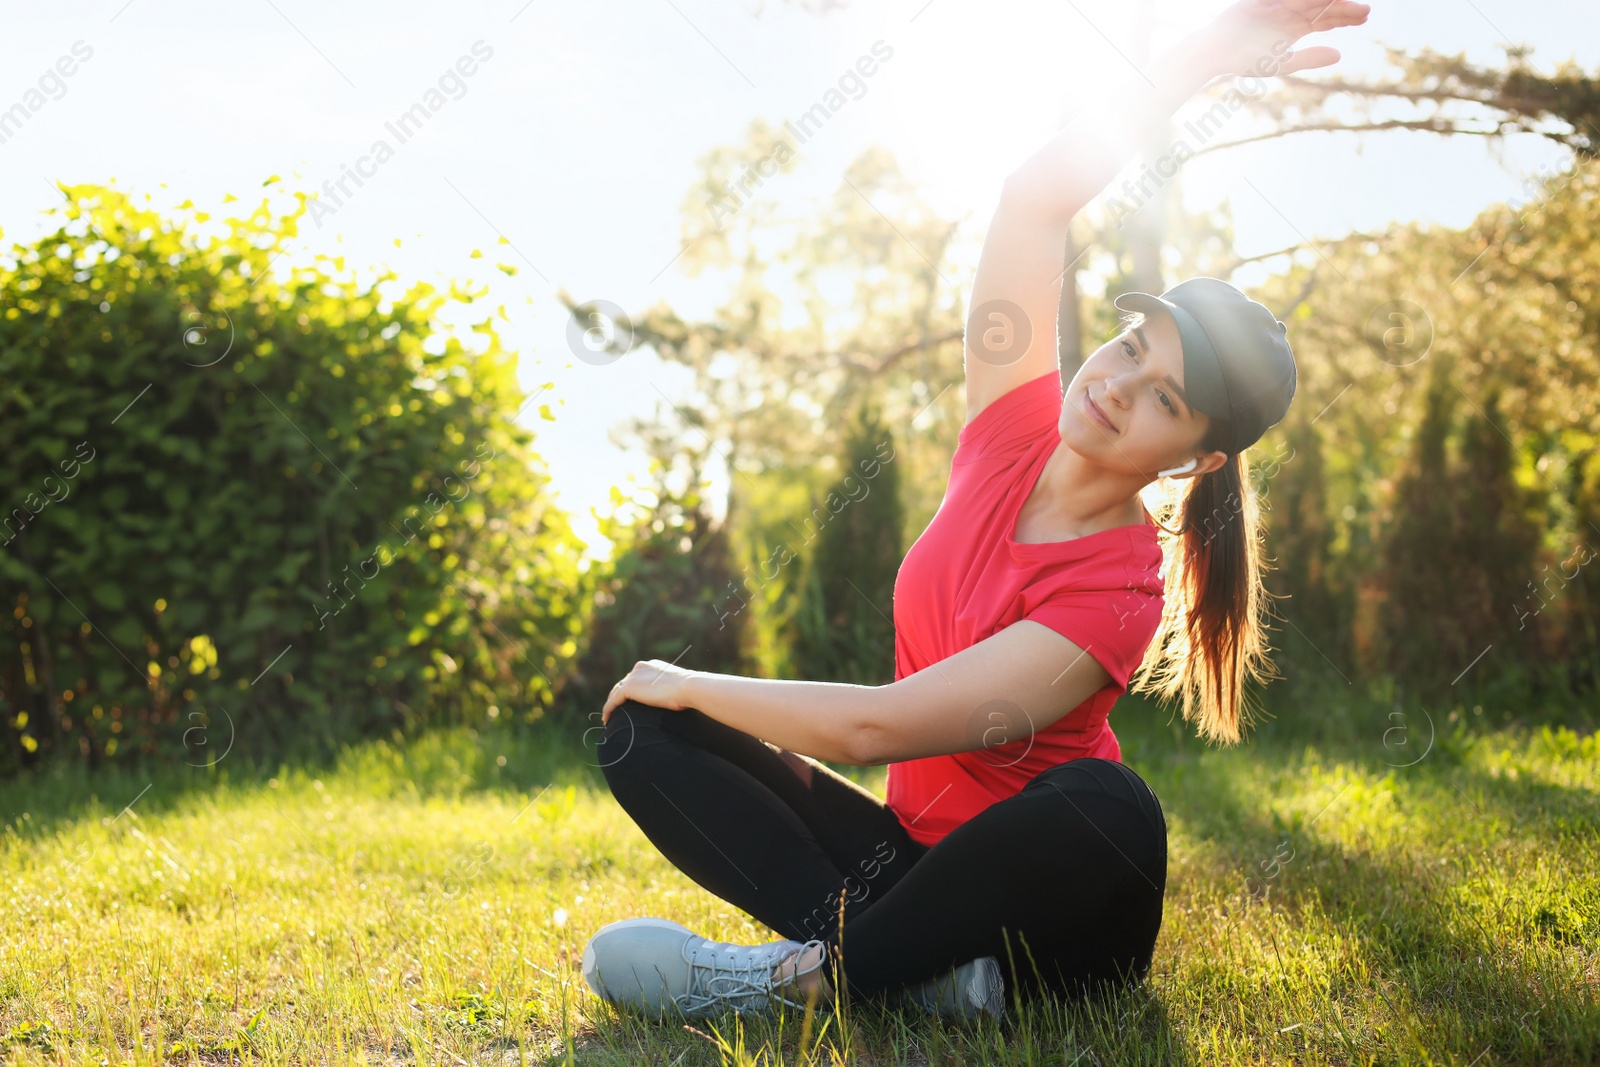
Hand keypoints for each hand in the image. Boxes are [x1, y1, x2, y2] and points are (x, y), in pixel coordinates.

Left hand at [601, 659, 699, 722]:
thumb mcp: (677, 687)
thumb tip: (675, 700)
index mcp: (652, 665)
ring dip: (612, 704)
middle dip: (619, 696)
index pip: (636, 678)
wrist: (688, 687)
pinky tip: (607, 720)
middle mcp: (640, 667)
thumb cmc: (688, 691)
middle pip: (624, 683)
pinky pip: (613, 701)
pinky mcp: (629, 688)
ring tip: (610, 717)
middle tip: (617, 711)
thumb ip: (669, 690)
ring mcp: (633, 677)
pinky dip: (608, 710)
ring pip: (616, 692)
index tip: (629, 702)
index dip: (631, 690)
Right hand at [1199, 0, 1371, 79]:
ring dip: (1330, 0)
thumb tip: (1339, 55)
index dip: (1345, 17)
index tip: (1365, 16)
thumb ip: (1308, 58)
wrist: (1215, 52)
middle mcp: (1290, 13)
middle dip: (1345, 7)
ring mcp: (1279, 3)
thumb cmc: (1243, 60)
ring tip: (1351, 2)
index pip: (1326, 19)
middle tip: (1366, 10)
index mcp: (1294, 28)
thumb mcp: (1280, 63)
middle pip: (1324, 6)